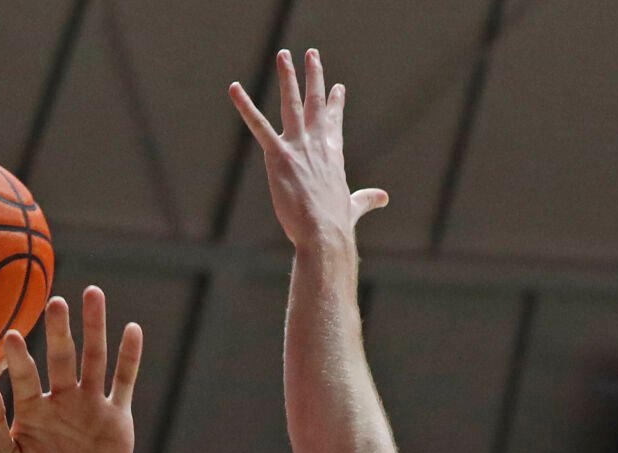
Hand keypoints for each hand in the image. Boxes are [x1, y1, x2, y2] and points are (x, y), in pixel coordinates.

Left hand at [0, 286, 142, 452]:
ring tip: (93, 294)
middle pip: (62, 355)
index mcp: (32, 407)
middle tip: (55, 301)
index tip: (11, 335)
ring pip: (94, 358)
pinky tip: (131, 330)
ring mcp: (91, 404)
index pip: (24, 374)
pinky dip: (129, 356)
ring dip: (94, 327)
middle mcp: (62, 398)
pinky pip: (124, 381)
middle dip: (59, 328)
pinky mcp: (117, 416)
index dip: (18, 356)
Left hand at [229, 48, 387, 250]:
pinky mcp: (279, 156)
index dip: (335, 103)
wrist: (324, 234)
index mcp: (334, 155)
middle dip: (314, 76)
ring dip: (288, 77)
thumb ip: (366, 199)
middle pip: (316, 103)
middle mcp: (317, 144)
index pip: (334, 122)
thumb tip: (383, 198)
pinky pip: (259, 126)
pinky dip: (245, 106)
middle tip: (312, 53)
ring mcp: (298, 147)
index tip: (338, 86)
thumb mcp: (354, 206)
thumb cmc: (337, 224)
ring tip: (284, 54)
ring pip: (292, 103)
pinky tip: (234, 88)